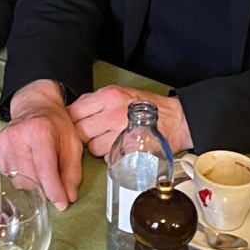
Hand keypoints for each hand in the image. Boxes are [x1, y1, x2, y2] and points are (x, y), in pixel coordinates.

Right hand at [0, 80, 84, 209]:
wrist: (35, 106)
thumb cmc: (56, 125)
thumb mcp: (72, 144)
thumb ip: (72, 172)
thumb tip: (68, 197)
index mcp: (40, 131)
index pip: (45, 170)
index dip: (54, 191)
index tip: (61, 204)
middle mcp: (17, 135)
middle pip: (31, 179)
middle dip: (45, 187)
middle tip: (53, 180)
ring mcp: (3, 140)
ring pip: (18, 181)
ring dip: (32, 182)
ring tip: (39, 167)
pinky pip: (7, 174)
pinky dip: (19, 175)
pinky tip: (26, 162)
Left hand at [68, 85, 191, 158]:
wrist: (176, 120)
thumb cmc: (149, 107)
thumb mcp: (121, 92)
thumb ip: (97, 100)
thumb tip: (75, 109)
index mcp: (109, 96)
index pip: (75, 111)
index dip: (72, 120)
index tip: (74, 124)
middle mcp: (112, 114)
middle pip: (80, 131)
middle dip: (84, 136)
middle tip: (94, 134)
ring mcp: (120, 133)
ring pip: (93, 148)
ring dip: (98, 148)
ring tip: (110, 141)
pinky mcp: (128, 150)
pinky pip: (107, 157)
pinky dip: (111, 156)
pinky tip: (120, 148)